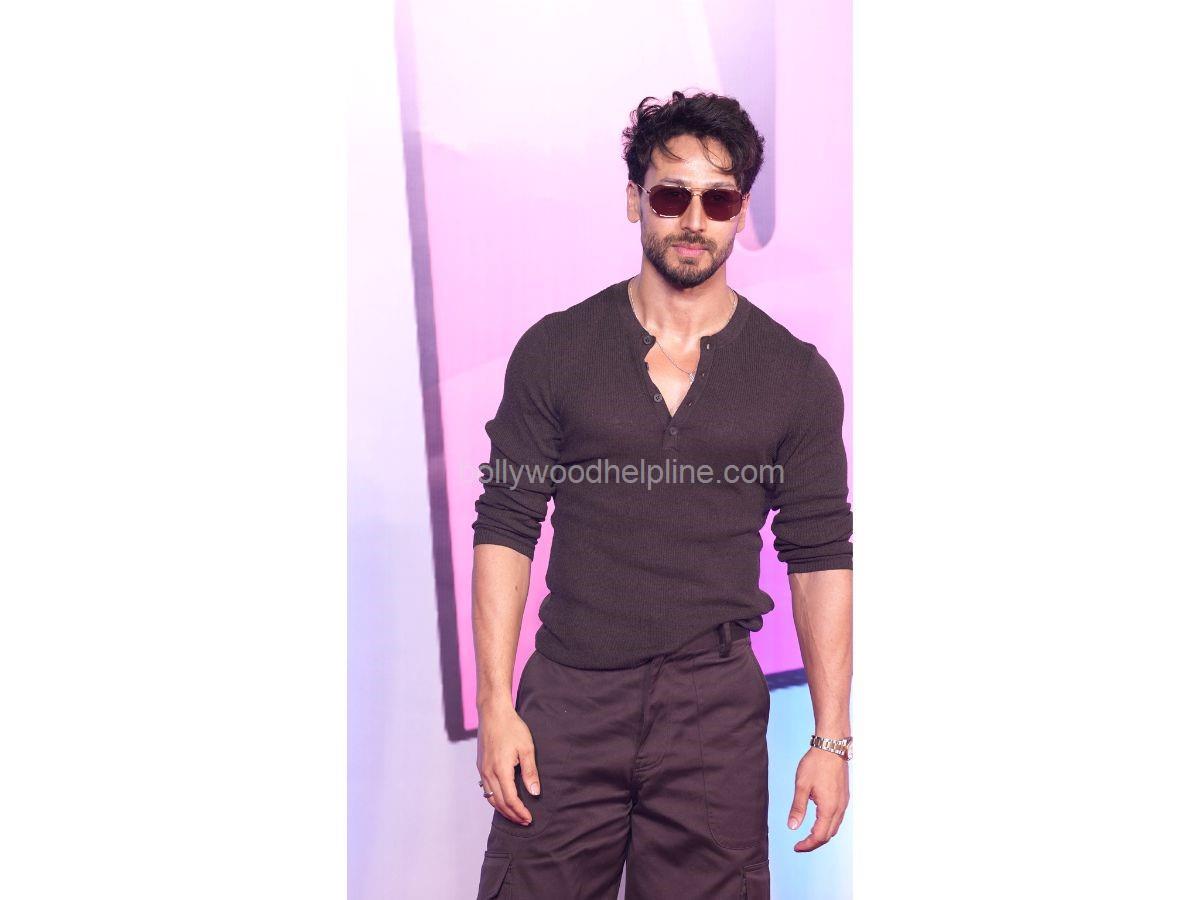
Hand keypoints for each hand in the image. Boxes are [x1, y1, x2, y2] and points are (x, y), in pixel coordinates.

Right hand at [477, 704, 540, 826]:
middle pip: (499, 802)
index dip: (520, 812)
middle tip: (524, 821)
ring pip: (490, 797)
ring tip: (514, 815)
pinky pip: (485, 788)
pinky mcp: (480, 765)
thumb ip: (530, 772)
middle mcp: (488, 773)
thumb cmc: (512, 727)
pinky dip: (494, 799)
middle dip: (512, 815)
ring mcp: (482, 770)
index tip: (529, 818)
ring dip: (502, 809)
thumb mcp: (527, 748)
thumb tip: (535, 792)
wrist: (493, 713)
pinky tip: (502, 799)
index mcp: (501, 770)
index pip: (510, 799)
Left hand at [787, 747, 848, 851]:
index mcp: (829, 808)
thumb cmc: (816, 763)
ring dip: (822, 834)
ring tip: (807, 834)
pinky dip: (828, 824)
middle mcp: (839, 808)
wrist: (831, 746)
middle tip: (800, 844)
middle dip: (815, 842)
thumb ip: (797, 808)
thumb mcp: (801, 785)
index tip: (796, 847)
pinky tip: (818, 819)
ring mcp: (844, 802)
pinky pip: (838, 817)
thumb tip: (792, 827)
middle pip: (829, 835)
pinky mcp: (844, 796)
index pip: (819, 836)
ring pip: (835, 827)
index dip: (807, 845)